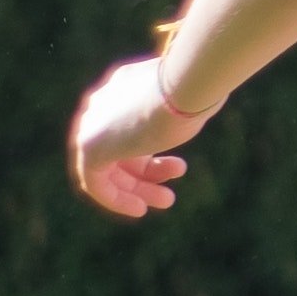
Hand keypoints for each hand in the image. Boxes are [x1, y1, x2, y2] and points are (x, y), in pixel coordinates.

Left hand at [69, 56, 213, 217]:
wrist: (185, 86)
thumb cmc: (197, 91)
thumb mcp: (190, 99)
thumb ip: (183, 103)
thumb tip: (206, 99)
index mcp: (122, 87)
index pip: (130, 126)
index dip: (153, 151)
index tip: (177, 167)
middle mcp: (102, 104)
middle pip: (120, 148)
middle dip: (148, 172)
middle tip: (174, 186)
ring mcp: (92, 124)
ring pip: (109, 167)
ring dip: (138, 188)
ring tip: (168, 200)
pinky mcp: (90, 147)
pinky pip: (95, 181)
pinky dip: (116, 198)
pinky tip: (139, 209)